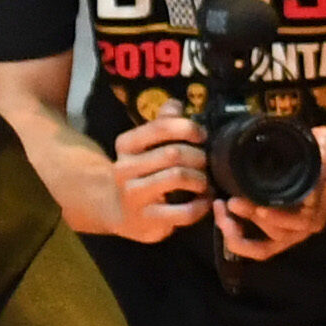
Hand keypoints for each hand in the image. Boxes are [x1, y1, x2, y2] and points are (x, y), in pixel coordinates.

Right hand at [107, 115, 214, 240]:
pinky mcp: (148, 221)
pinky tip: (204, 201)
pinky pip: (183, 211)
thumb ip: (161, 123)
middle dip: (198, 157)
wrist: (118, 211)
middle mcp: (125, 168)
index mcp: (127, 145)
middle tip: (207, 163)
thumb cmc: (140, 172)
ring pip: (178, 177)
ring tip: (206, 182)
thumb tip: (176, 103)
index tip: (202, 136)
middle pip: (174, 153)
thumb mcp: (145, 146)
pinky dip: (201, 205)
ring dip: (200, 179)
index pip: (160, 127)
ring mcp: (135, 196)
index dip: (188, 128)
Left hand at [212, 131, 325, 258]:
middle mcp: (306, 226)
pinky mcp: (278, 235)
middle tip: (229, 202)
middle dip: (251, 219)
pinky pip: (258, 248)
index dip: (279, 216)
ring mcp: (291, 233)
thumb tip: (314, 143)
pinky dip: (239, 241)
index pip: (301, 220)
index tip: (259, 206)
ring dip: (239, 232)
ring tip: (221, 209)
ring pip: (263, 247)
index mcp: (319, 207)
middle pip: (277, 233)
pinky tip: (224, 221)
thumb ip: (323, 146)